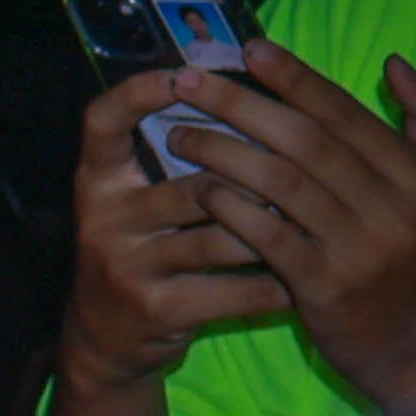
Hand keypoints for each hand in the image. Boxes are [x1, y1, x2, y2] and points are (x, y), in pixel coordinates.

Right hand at [58, 68, 286, 391]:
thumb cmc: (142, 251)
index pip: (103, 122)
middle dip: (258, 180)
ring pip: (221, 237)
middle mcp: (105, 217)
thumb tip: (241, 95)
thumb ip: (174, 159)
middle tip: (310, 171)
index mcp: (97, 179)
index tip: (183, 74)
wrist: (105, 340)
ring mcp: (128, 265)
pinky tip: (303, 276)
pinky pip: (232, 290)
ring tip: (317, 223)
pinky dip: (274, 282)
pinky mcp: (157, 309)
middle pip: (193, 183)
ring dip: (275, 232)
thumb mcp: (136, 200)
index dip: (138, 94)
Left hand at [173, 42, 415, 415]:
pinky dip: (232, 208)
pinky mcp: (324, 287)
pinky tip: (199, 190)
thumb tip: (395, 62)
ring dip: (223, 152)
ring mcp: (357, 248)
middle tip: (191, 79)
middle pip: (306, 139)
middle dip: (243, 103)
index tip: (248, 47)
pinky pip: (268, 235)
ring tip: (178, 134)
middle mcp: (391, 206)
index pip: (345, 113)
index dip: (295, 78)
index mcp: (415, 175)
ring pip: (281, 182)